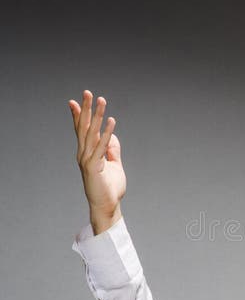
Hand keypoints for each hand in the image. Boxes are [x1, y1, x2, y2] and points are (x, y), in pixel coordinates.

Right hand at [68, 89, 125, 233]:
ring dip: (97, 116)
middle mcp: (84, 154)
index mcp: (87, 153)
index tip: (75, 100)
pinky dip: (106, 133)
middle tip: (88, 92)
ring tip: (101, 100)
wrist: (107, 207)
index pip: (81, 131)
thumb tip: (111, 135)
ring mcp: (87, 160)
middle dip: (86, 109)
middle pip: (84, 127)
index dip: (79, 115)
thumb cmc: (110, 188)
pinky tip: (111, 121)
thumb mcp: (114, 164)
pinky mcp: (93, 167)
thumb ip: (112, 150)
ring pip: (91, 133)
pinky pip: (101, 147)